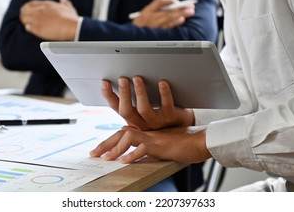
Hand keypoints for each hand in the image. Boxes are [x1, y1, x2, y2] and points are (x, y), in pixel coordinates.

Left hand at [20, 0, 78, 39]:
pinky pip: (28, 27)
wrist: (72, 27)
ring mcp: (38, 19)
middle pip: (25, 10)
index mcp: (47, 5)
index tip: (27, 10)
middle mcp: (40, 10)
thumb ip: (65, 3)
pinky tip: (29, 29)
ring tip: (26, 24)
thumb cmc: (71, 18)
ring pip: (24, 18)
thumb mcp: (69, 8)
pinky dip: (28, 27)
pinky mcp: (38, 28)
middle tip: (24, 18)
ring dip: (24, 21)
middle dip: (24, 14)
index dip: (27, 7)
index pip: (31, 3)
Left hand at [90, 126, 210, 163]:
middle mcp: (147, 132)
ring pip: (129, 137)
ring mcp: (154, 137)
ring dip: (116, 148)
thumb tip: (133, 157)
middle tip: (93, 154)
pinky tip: (125, 161)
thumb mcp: (161, 146)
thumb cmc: (183, 144)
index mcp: (146, 133)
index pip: (123, 134)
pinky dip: (133, 155)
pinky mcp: (161, 144)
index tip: (98, 151)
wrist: (200, 140)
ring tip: (106, 158)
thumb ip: (147, 148)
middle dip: (105, 143)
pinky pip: (144, 148)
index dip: (109, 141)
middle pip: (121, 133)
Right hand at [101, 76, 194, 129]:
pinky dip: (164, 93)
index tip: (105, 82)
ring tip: (138, 78)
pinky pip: (167, 105)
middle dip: (124, 94)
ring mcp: (157, 122)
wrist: (184, 126)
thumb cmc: (161, 115)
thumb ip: (131, 102)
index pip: (117, 108)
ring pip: (144, 109)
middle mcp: (143, 123)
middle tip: (122, 79)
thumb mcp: (143, 112)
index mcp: (134, 120)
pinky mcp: (172, 117)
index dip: (109, 96)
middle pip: (127, 111)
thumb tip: (115, 85)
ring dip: (140, 93)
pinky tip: (162, 82)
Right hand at [132, 0, 194, 28]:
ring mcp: (153, 26)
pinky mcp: (157, 33)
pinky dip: (175, 23)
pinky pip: (167, 27)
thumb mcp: (145, 14)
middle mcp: (150, 18)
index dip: (170, 0)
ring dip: (180, 15)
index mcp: (147, 11)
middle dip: (180, 8)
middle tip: (190, 7)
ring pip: (168, 18)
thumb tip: (175, 6)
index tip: (178, 2)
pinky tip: (181, 20)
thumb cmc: (142, 25)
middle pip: (167, 11)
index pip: (159, 1)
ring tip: (189, 12)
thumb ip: (157, 9)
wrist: (131, 37)